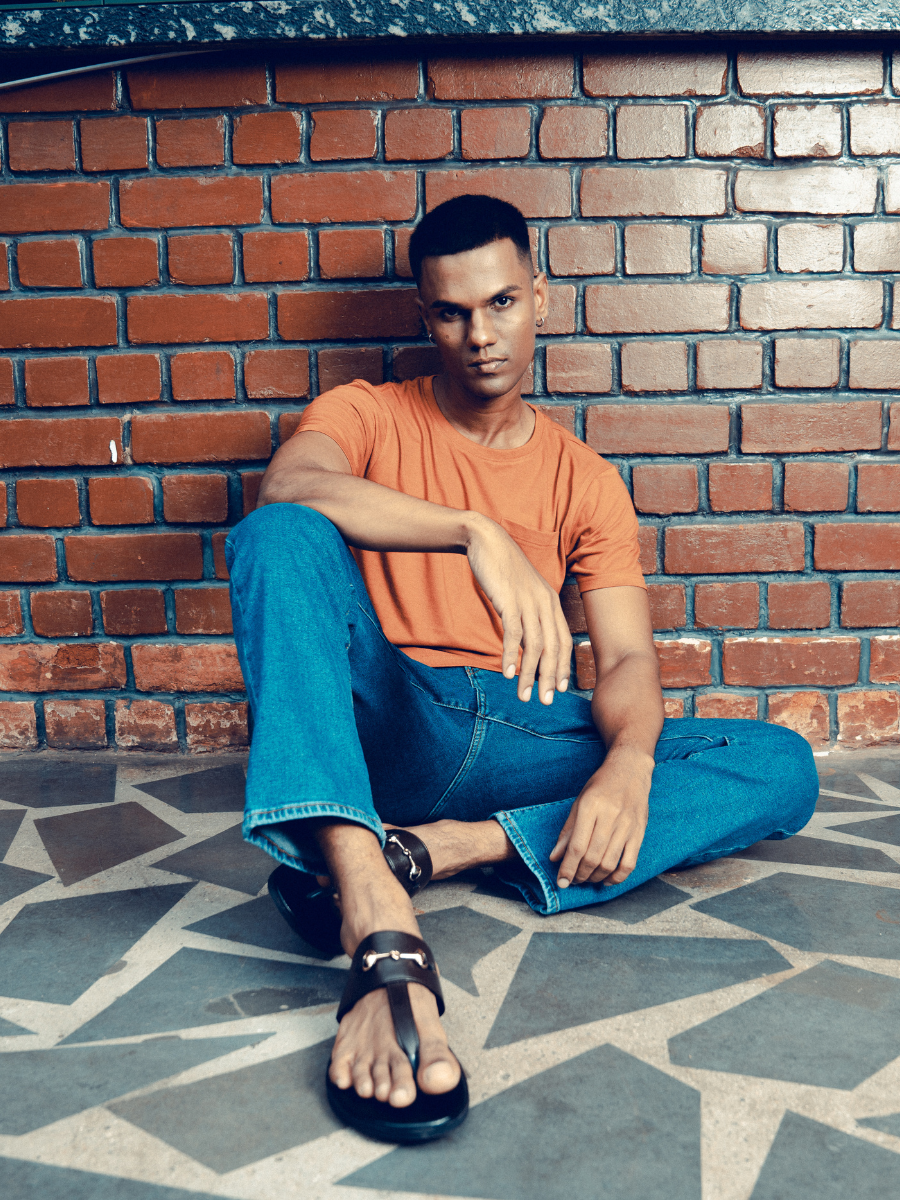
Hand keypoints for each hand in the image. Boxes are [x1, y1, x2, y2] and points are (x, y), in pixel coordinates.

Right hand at [465, 517, 571, 704]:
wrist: (487, 542)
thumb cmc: (503, 571)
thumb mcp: (522, 593)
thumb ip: (528, 614)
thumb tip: (526, 641)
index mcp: (551, 603)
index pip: (563, 641)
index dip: (563, 666)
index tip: (560, 688)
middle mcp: (545, 604)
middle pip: (553, 648)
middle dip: (551, 677)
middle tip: (546, 701)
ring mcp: (528, 602)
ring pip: (535, 645)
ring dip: (531, 674)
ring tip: (525, 695)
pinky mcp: (509, 600)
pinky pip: (513, 634)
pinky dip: (511, 656)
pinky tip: (507, 673)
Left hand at [549, 750, 652, 887]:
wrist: (630, 770)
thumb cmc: (600, 786)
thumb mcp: (579, 803)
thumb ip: (567, 831)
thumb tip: (555, 857)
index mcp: (590, 807)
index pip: (577, 846)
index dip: (568, 868)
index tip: (561, 882)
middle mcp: (610, 817)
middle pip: (592, 857)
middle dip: (580, 875)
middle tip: (573, 880)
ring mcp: (627, 826)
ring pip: (609, 863)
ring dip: (595, 877)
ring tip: (587, 878)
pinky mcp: (639, 833)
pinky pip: (629, 863)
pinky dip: (617, 877)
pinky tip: (607, 880)